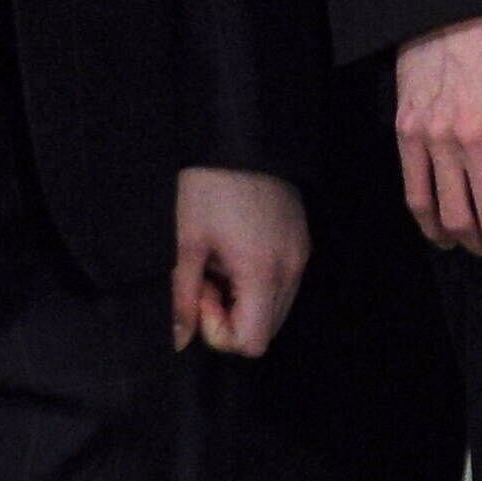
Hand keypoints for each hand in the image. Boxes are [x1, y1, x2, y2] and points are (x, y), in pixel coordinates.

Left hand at [170, 168, 309, 355]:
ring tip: (221, 266)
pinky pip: (283, 284)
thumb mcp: (186, 245)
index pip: (251, 341)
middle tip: (207, 280)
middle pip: (266, 330)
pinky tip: (237, 254)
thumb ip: (182, 299)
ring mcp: (302, 255)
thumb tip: (179, 341)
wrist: (243, 139)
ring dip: (244, 302)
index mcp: (263, 272)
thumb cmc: (208, 190)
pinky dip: (258, 284)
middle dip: (231, 318)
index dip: (217, 330)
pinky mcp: (302, 242)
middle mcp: (292, 269)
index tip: (199, 292)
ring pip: (276, 309)